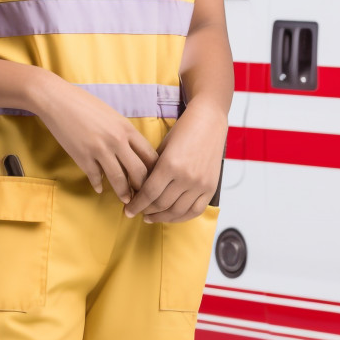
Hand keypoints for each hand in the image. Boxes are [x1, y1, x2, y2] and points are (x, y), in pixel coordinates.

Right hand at [35, 73, 158, 202]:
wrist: (59, 100)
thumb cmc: (87, 105)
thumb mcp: (113, 116)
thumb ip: (125, 135)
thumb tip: (133, 156)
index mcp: (127, 128)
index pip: (150, 155)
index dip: (155, 171)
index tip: (154, 180)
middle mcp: (116, 140)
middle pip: (139, 171)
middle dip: (143, 187)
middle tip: (143, 196)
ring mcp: (99, 150)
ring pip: (119, 179)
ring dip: (124, 193)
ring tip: (126, 200)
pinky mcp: (83, 157)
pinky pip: (96, 178)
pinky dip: (99, 185)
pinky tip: (100, 188)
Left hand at [122, 100, 227, 222]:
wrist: (208, 121)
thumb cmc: (183, 130)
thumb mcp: (163, 147)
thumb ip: (153, 169)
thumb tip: (141, 190)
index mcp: (170, 164)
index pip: (149, 193)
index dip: (136, 205)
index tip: (128, 211)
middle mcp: (186, 177)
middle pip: (161, 204)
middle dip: (146, 211)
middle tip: (138, 212)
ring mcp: (199, 184)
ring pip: (177, 211)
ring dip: (161, 217)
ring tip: (151, 217)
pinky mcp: (210, 187)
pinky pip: (195, 211)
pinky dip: (182, 217)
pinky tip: (171, 216)